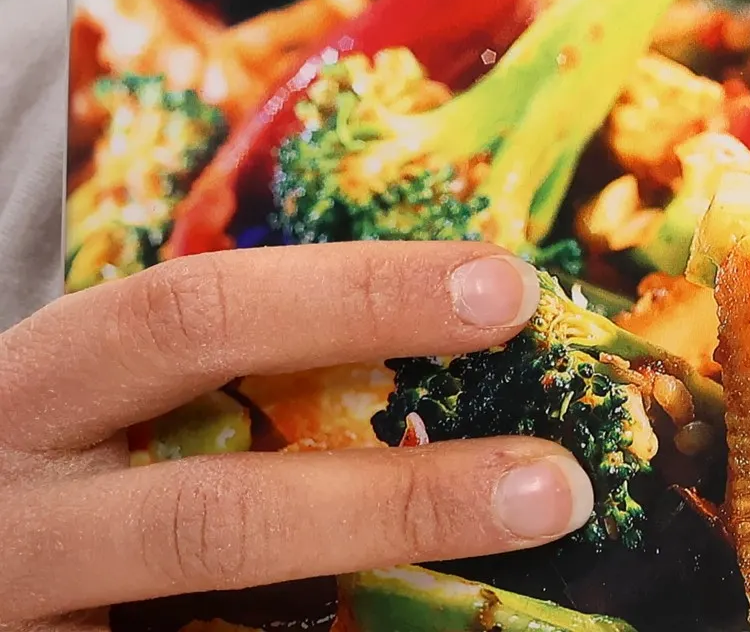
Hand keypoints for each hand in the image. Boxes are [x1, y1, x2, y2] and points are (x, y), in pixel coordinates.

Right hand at [0, 242, 594, 626]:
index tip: (509, 291)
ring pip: (208, 610)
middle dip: (399, 501)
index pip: (198, 315)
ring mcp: (21, 623)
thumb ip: (228, 367)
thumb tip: (459, 322)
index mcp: (44, 386)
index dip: (359, 295)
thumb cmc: (39, 451)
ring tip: (517, 544)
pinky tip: (418, 623)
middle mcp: (14, 517)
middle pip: (213, 517)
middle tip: (554, 480)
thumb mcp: (100, 389)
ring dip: (383, 585)